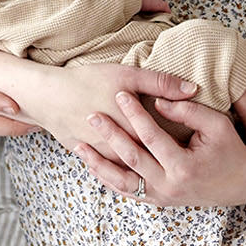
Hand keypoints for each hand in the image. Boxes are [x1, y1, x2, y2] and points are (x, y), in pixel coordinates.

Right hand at [13, 63, 197, 160]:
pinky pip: (108, 170)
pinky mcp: (88, 157)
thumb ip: (160, 82)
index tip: (199, 149)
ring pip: (129, 169)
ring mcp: (101, 156)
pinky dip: (122, 170)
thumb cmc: (87, 81)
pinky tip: (135, 171)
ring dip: (147, 171)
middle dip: (169, 163)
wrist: (46, 95)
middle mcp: (118, 148)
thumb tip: (192, 89)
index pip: (163, 144)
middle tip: (190, 165)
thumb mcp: (126, 75)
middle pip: (149, 160)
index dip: (182, 147)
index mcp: (132, 129)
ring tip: (166, 170)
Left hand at [78, 93, 245, 208]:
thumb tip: (159, 102)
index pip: (151, 136)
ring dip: (99, 164)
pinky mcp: (158, 201)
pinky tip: (93, 166)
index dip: (135, 113)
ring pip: (122, 182)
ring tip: (79, 146)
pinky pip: (127, 192)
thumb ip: (187, 112)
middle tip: (91, 115)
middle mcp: (170, 186)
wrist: (241, 183)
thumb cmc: (230, 148)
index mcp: (184, 166)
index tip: (120, 94)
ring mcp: (162, 197)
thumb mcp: (216, 125)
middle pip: (131, 158)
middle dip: (109, 135)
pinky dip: (109, 179)